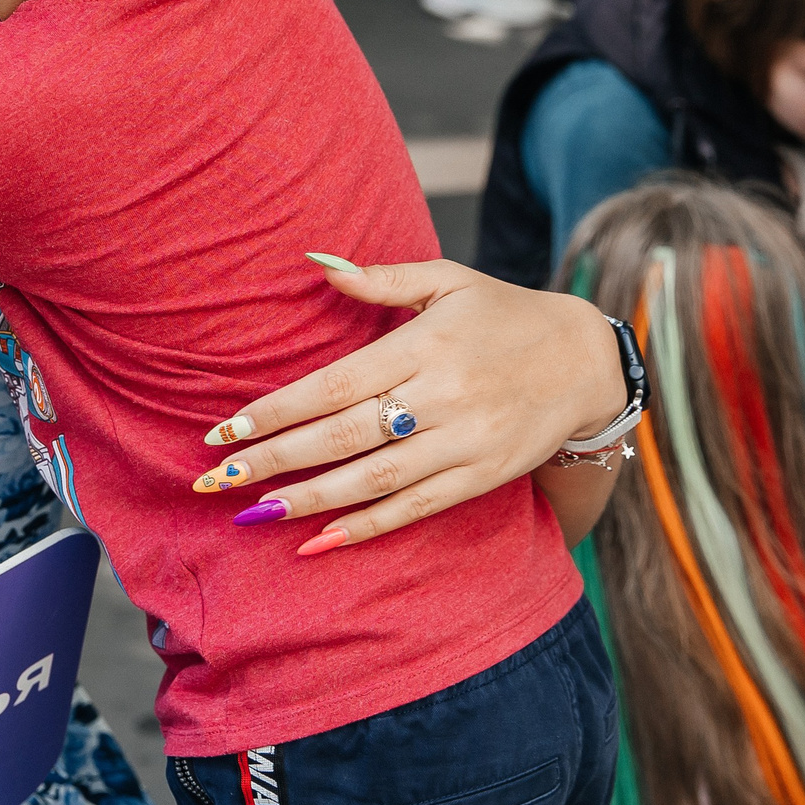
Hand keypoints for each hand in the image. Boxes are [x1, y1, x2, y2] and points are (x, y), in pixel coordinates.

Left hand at [193, 260, 626, 546]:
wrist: (588, 362)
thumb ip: (379, 277)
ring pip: (374, 479)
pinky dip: (365, 528)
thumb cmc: (503, 315)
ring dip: (309, 500)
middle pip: (343, 435)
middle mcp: (441, 395)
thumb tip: (313, 264)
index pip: (334, 385)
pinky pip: (414, 508)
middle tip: (215, 480)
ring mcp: (463, 441)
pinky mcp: (482, 476)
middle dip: (274, 460)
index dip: (277, 411)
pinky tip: (318, 541)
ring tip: (254, 513)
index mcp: (424, 344)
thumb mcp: (448, 279)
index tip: (225, 430)